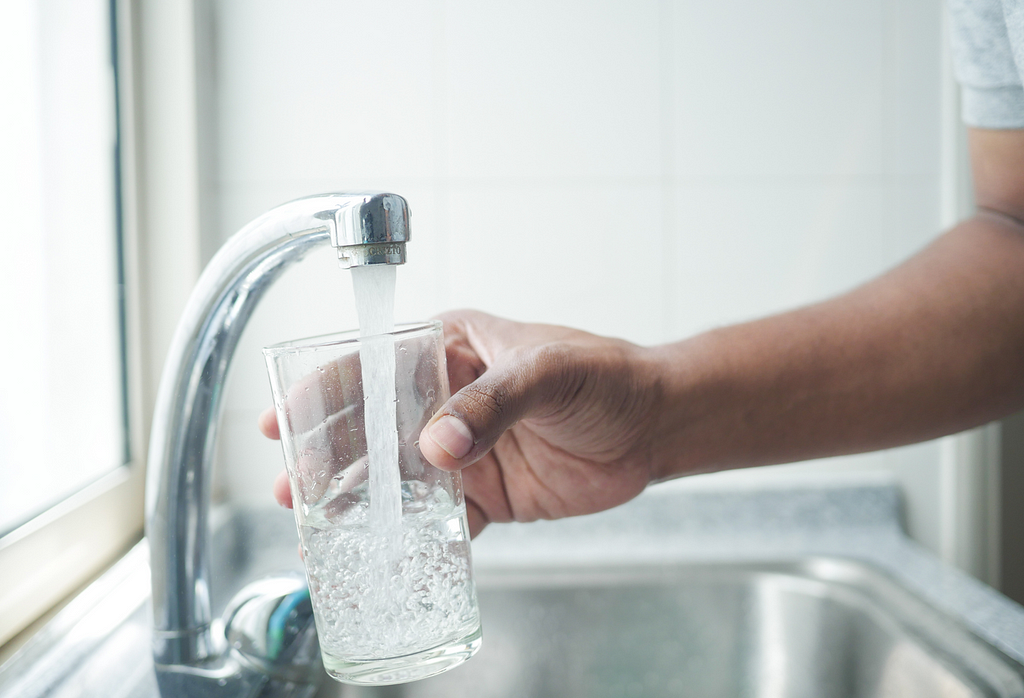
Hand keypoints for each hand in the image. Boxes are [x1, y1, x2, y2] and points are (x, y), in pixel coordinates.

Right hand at [260, 310, 664, 536]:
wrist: (655, 425)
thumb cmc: (605, 376)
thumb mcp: (548, 372)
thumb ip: (492, 403)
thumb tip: (438, 447)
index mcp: (451, 350)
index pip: (374, 365)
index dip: (323, 392)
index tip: (283, 421)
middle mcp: (446, 398)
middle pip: (372, 428)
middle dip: (327, 456)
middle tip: (292, 489)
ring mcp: (463, 448)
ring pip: (396, 477)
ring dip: (358, 500)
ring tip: (316, 526)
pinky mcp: (486, 493)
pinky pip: (438, 518)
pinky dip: (411, 537)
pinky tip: (381, 553)